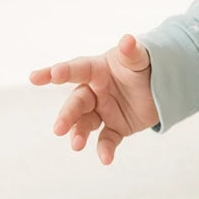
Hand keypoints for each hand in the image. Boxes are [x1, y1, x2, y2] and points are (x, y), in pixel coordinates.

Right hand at [29, 34, 159, 163]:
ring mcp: (103, 110)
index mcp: (97, 71)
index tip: (37, 77)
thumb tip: (128, 39)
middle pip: (77, 102)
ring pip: (85, 124)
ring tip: (76, 145)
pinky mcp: (116, 127)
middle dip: (67, 115)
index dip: (58, 73)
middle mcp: (95, 92)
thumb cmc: (144, 66)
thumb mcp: (140, 58)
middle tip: (58, 128)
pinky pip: (107, 139)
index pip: (75, 70)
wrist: (162, 85)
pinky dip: (105, 149)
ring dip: (79, 134)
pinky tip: (106, 159)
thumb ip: (132, 52)